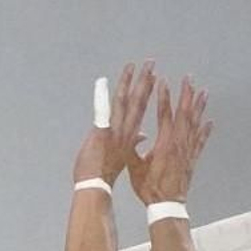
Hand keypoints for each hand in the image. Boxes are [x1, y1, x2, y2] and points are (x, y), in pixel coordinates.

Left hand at [72, 59, 155, 186]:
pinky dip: (101, 96)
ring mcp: (114, 131)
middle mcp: (126, 130)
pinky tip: (102, 82)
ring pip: (123, 102)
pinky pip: (102, 112)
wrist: (96, 187)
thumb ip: (134, 144)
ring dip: (128, 82)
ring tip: (134, 66)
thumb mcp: (126, 158)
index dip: (148, 91)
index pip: (141, 108)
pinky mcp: (101, 134)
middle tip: (151, 63)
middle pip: (137, 100)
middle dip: (144, 80)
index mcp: (130, 135)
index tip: (154, 76)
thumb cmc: (107, 174)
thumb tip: (141, 136)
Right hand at [128, 75, 212, 204]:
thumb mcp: (134, 167)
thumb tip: (132, 133)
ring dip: (199, 106)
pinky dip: (206, 130)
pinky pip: (201, 141)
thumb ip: (133, 149)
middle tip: (188, 79)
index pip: (164, 114)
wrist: (167, 204)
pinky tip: (209, 121)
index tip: (163, 81)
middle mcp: (179, 143)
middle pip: (184, 113)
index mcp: (164, 143)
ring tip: (203, 92)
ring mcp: (188, 150)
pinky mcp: (193, 158)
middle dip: (186, 94)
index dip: (164, 97)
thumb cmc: (149, 187)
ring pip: (195, 123)